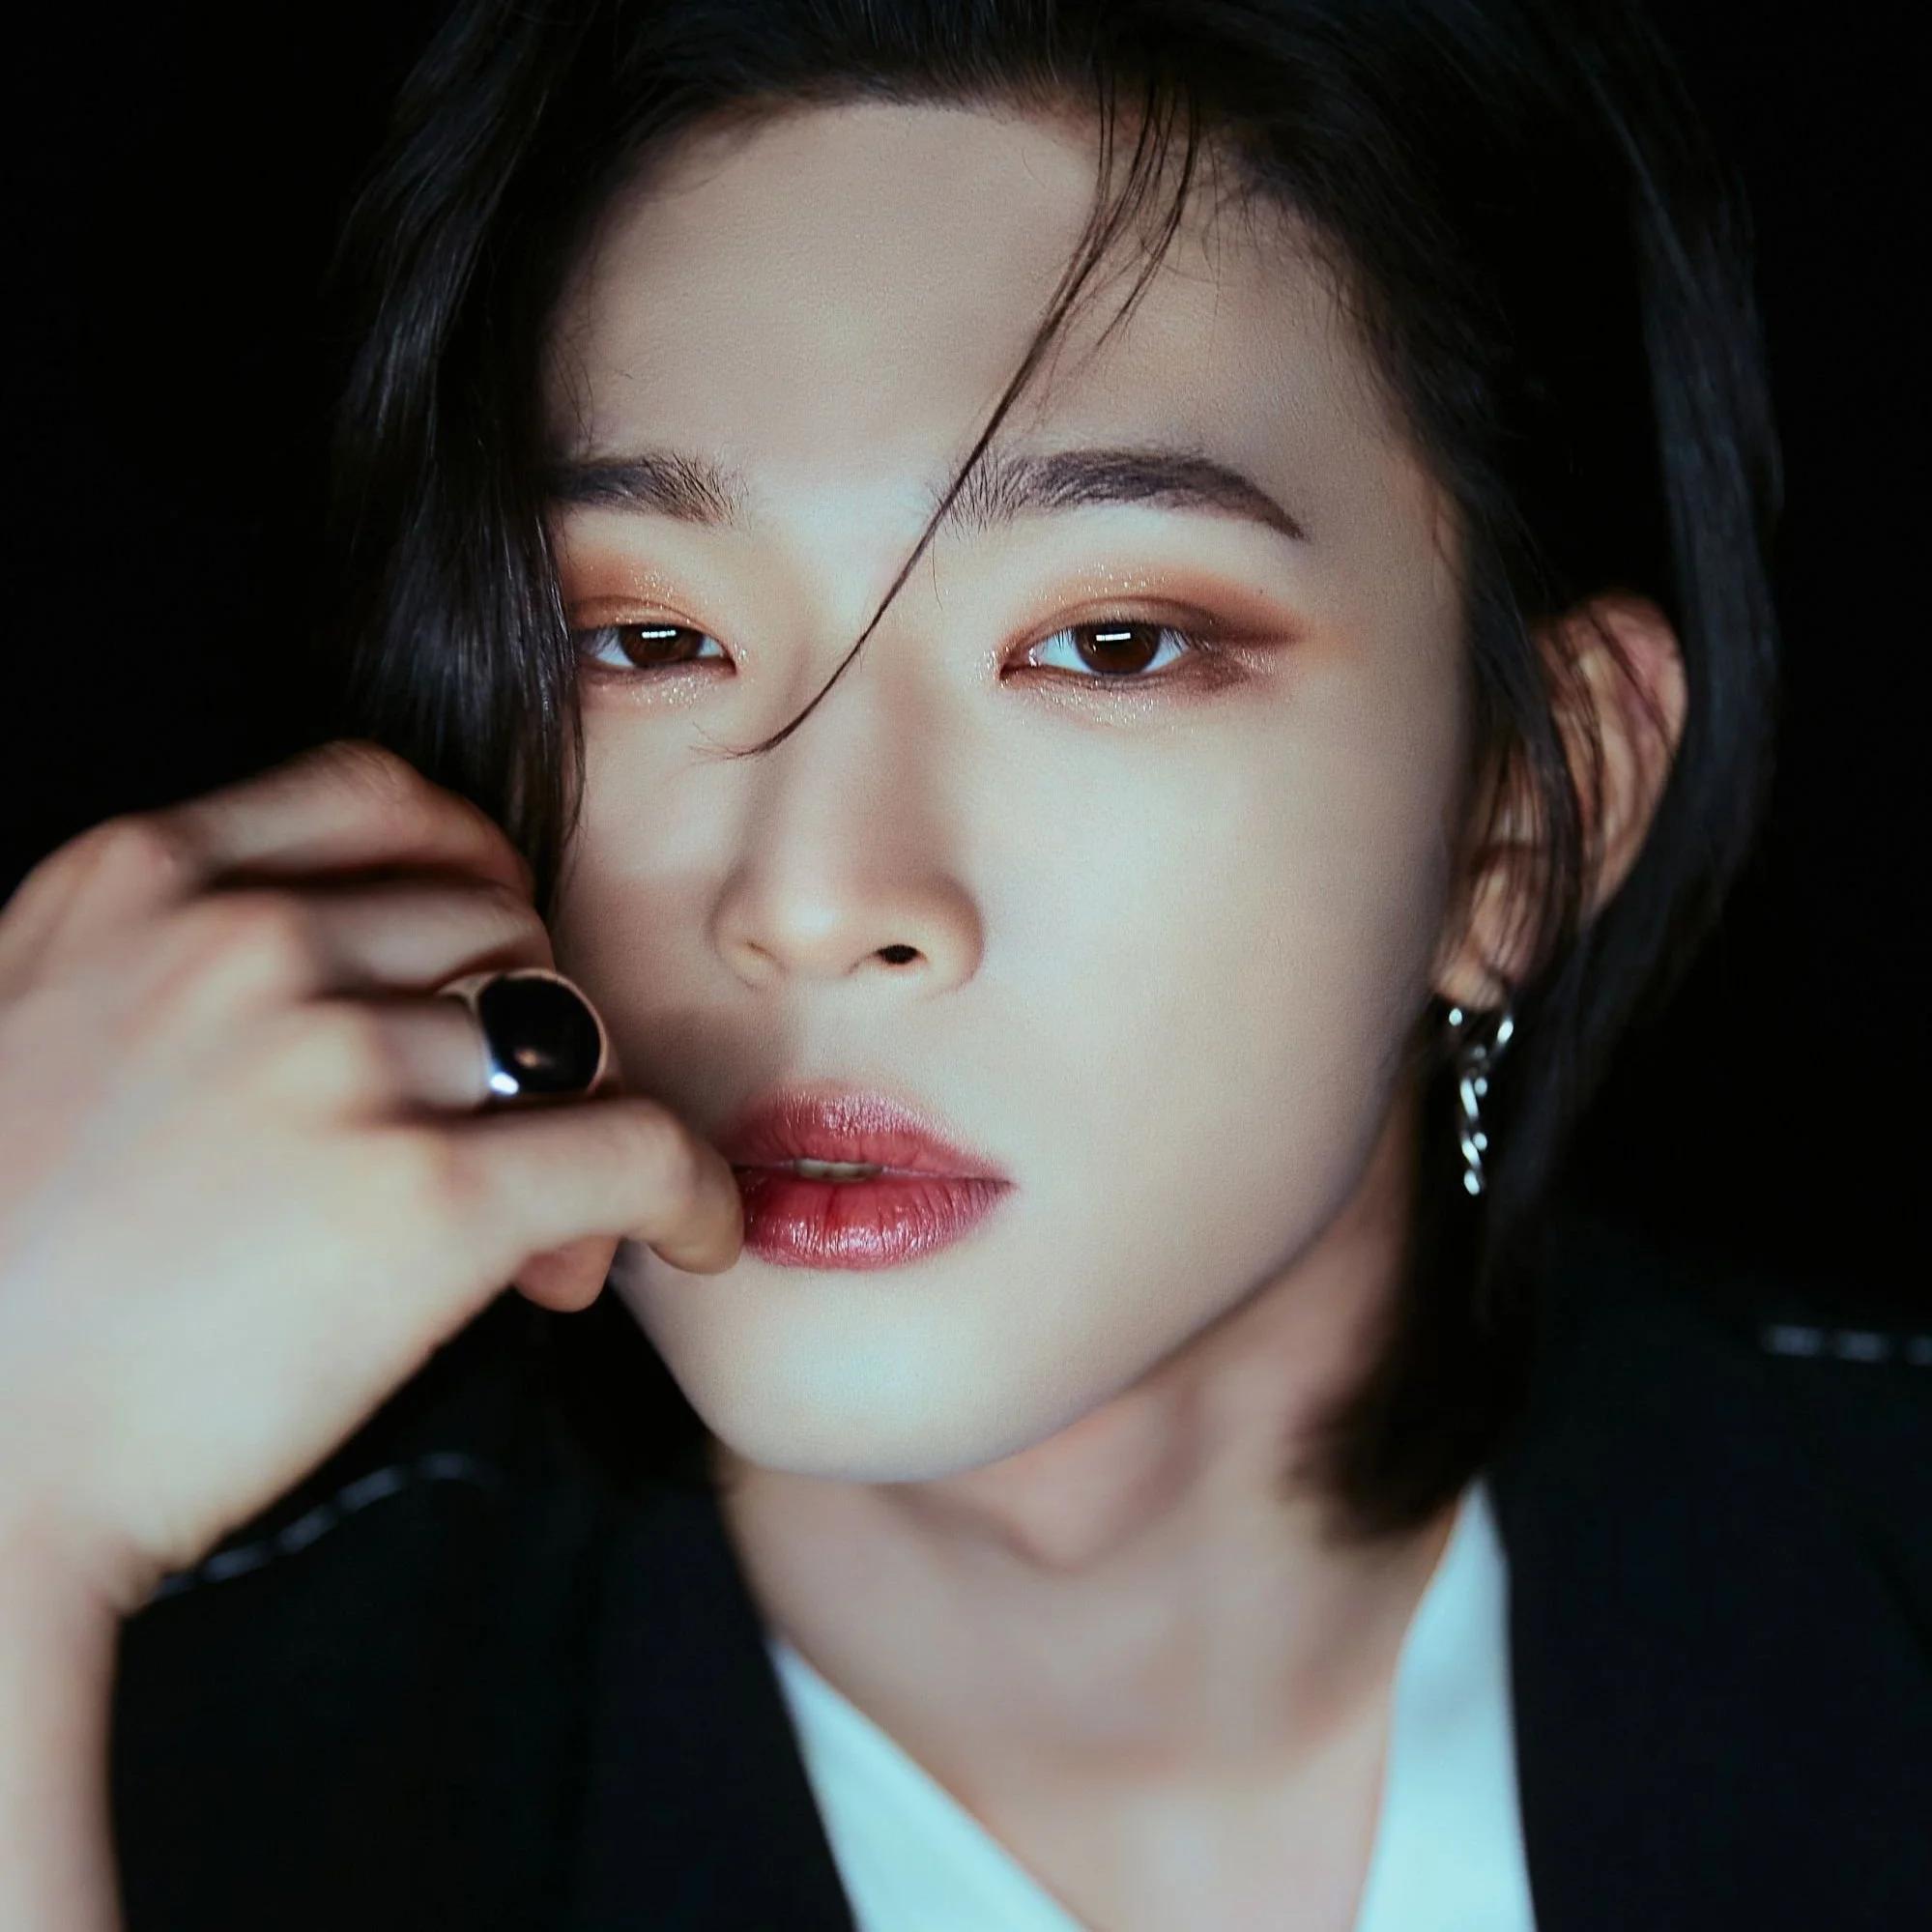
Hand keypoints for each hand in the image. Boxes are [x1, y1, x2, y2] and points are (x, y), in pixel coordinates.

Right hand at [0, 742, 740, 1613]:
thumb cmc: (7, 1276)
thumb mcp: (50, 1037)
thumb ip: (206, 980)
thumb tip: (448, 1031)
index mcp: (137, 882)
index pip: (377, 795)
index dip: (467, 865)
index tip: (495, 943)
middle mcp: (240, 944)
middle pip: (495, 925)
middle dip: (524, 1030)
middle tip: (510, 1144)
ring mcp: (331, 1061)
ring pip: (567, 1034)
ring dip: (582, 1125)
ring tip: (548, 1241)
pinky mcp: (420, 1197)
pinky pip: (633, 1145)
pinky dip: (687, 1191)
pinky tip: (692, 1234)